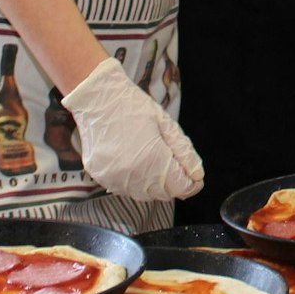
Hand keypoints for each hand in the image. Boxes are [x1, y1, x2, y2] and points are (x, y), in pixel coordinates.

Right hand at [62, 56, 203, 199]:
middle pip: (163, 194)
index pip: (181, 188)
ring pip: (144, 194)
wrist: (96, 99)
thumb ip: (184, 153)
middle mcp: (133, 176)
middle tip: (173, 163)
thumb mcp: (167, 125)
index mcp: (153, 161)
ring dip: (153, 184)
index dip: (191, 184)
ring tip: (152, 159)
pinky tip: (133, 162)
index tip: (194, 177)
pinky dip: (134, 181)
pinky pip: (124, 189)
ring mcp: (114, 179)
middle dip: (173, 183)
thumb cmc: (133, 107)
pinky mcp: (100, 177)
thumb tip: (197, 175)